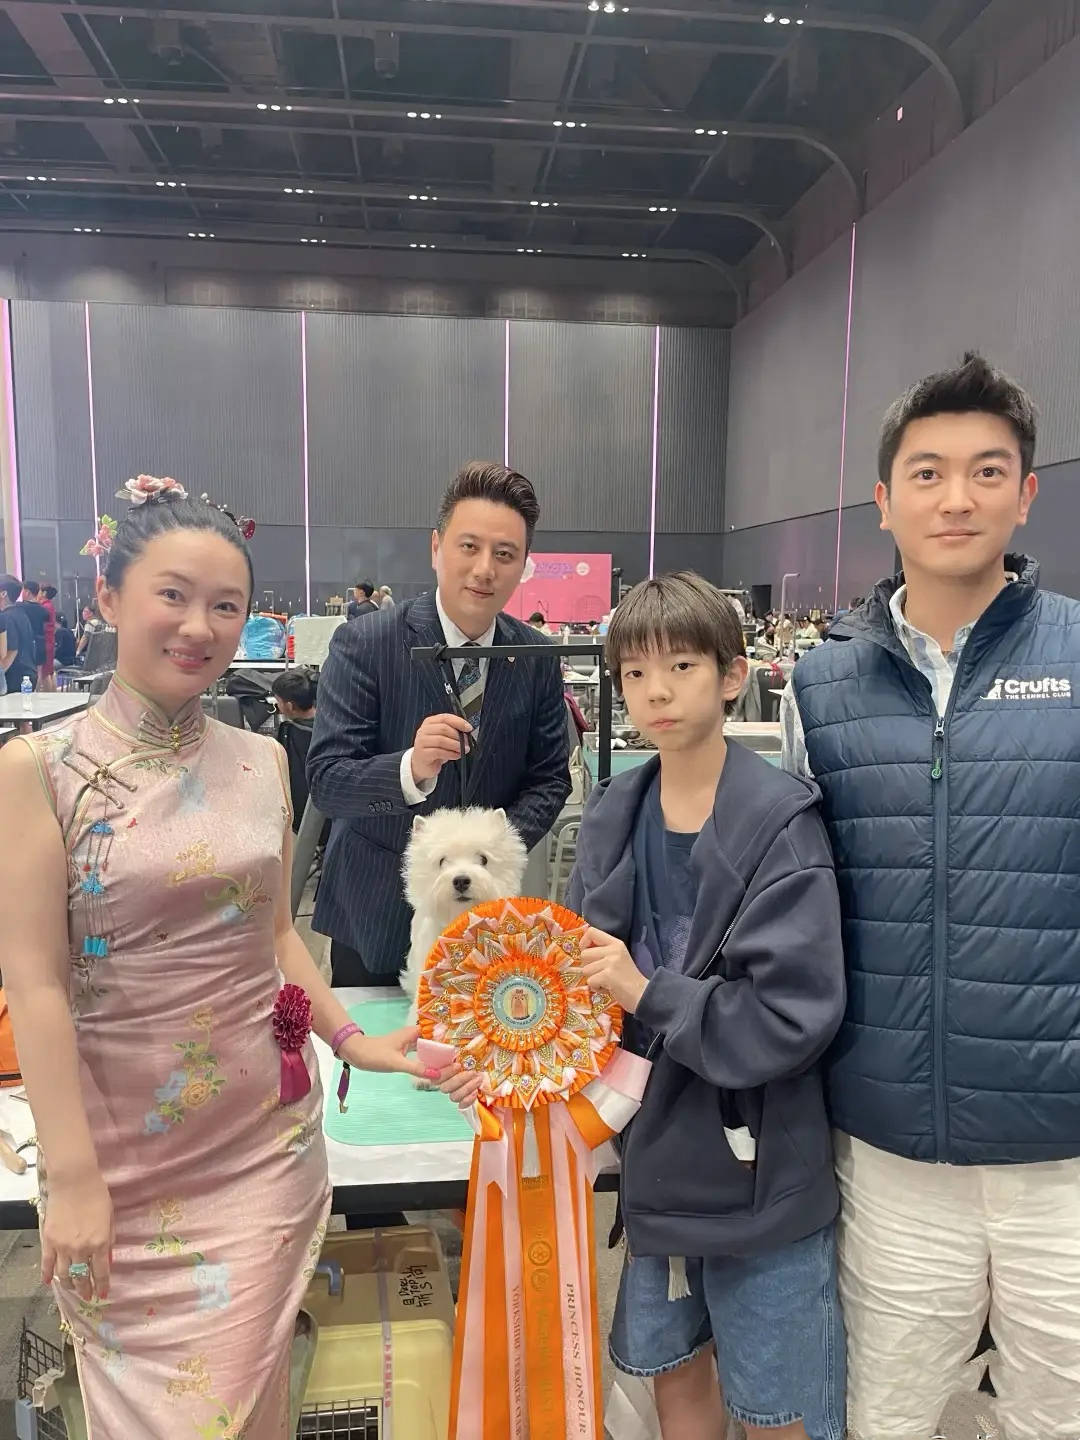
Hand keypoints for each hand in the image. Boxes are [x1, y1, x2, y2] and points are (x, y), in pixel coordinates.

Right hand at [41, 1168, 113, 1302]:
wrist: (74, 1181)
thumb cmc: (97, 1194)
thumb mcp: (110, 1216)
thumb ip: (110, 1237)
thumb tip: (108, 1256)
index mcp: (100, 1242)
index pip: (101, 1272)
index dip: (102, 1286)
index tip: (103, 1295)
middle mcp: (81, 1249)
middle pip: (82, 1276)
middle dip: (85, 1289)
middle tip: (87, 1296)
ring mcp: (63, 1246)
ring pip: (64, 1274)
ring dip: (69, 1284)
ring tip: (73, 1288)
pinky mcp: (48, 1241)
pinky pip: (47, 1263)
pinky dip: (47, 1275)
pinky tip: (49, 1282)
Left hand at [340, 1027, 480, 1104]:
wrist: (355, 1053)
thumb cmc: (374, 1054)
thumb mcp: (396, 1063)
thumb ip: (417, 1068)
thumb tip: (438, 1075)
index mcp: (414, 1033)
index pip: (438, 1035)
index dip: (450, 1043)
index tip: (461, 1053)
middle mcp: (414, 1036)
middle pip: (435, 1043)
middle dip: (446, 1052)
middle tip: (460, 1064)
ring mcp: (410, 1044)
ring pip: (429, 1050)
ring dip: (438, 1058)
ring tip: (452, 1068)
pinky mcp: (405, 1052)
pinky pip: (422, 1055)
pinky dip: (428, 1062)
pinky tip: (435, 1070)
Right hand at [411, 713, 472, 784]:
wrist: (422, 765)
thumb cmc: (434, 750)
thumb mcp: (444, 738)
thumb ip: (452, 732)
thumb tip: (466, 732)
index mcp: (430, 722)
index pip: (445, 717)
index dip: (458, 722)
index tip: (468, 728)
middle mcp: (423, 730)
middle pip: (443, 728)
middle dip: (458, 736)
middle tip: (466, 743)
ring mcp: (421, 742)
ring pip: (441, 740)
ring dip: (455, 745)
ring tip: (462, 750)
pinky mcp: (422, 754)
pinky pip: (439, 752)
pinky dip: (451, 754)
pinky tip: (456, 755)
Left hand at [580, 927, 648, 1013]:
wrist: (642, 994)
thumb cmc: (628, 978)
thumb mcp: (618, 957)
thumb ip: (603, 951)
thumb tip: (582, 948)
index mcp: (616, 943)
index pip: (592, 932)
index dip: (584, 942)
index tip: (587, 953)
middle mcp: (613, 950)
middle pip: (584, 954)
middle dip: (588, 967)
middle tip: (602, 973)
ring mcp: (611, 962)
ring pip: (585, 969)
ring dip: (593, 979)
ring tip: (607, 981)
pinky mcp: (608, 975)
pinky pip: (590, 981)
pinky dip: (596, 988)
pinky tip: (608, 988)